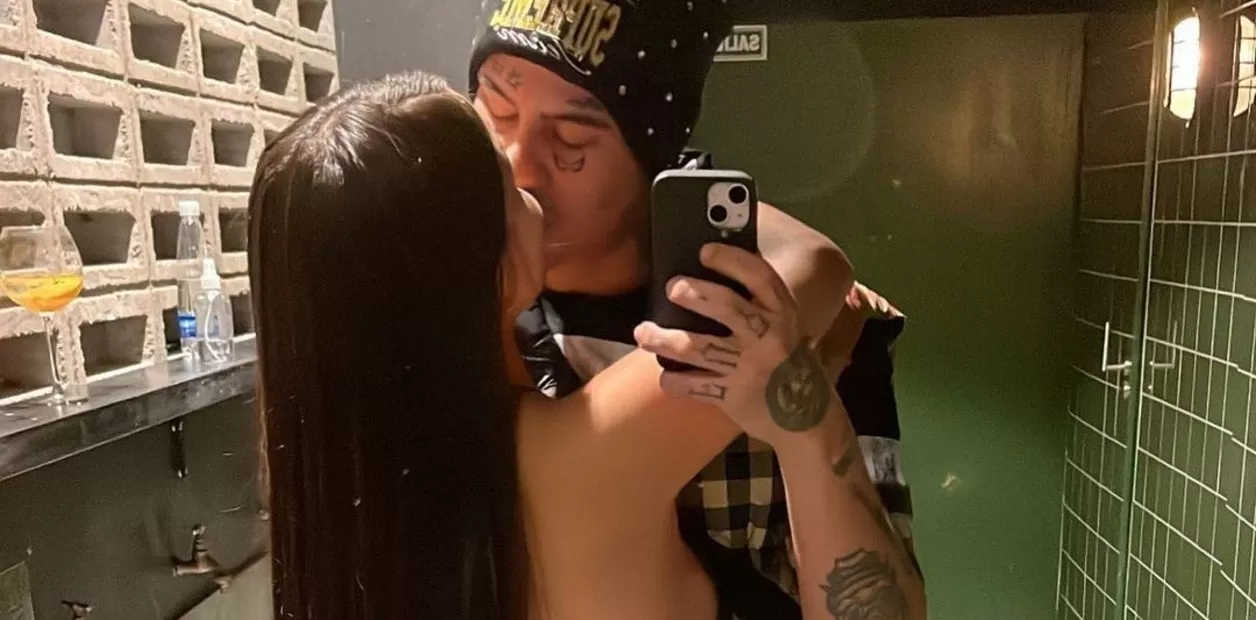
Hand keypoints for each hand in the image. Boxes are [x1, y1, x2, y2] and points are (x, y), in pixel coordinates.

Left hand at [633, 243, 833, 445]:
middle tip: (672, 288)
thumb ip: (757, 302)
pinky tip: (665, 377)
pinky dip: (675, 382)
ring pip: (699, 348)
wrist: (807, 416)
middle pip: (727, 308)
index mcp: (782, 312)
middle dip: (695, 295)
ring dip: (665, 339)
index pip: (759, 277)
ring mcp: (749, 368)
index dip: (731, 260)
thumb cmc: (786, 359)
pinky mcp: (734, 396)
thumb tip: (711, 271)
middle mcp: (768, 337)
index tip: (705, 251)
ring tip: (643, 333)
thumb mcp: (784, 325)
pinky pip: (696, 386)